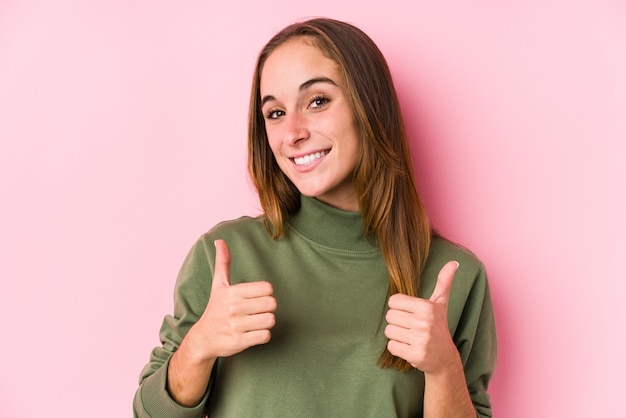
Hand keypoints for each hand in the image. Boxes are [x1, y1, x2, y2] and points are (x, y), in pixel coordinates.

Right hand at [185, 239, 276, 361]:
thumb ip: (223, 263)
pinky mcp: (239, 342)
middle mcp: (234, 308)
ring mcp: (236, 326)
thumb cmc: (215, 309)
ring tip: (254, 322)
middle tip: (256, 311)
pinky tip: (252, 333)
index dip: (265, 293)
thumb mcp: (218, 285)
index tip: (255, 298)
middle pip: (272, 304)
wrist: (203, 338)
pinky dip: (262, 335)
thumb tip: (220, 241)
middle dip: (267, 308)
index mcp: (232, 292)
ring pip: (270, 320)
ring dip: (265, 322)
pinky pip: (265, 336)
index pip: (267, 288)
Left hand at [385, 261, 459, 373]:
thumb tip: (454, 263)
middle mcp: (424, 322)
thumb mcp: (441, 304)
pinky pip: (391, 346)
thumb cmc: (438, 327)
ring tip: (410, 337)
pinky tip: (409, 348)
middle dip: (397, 323)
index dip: (399, 308)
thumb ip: (443, 282)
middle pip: (390, 316)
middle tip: (411, 328)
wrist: (445, 358)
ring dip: (397, 336)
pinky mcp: (415, 355)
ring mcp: (420, 339)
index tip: (410, 314)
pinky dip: (397, 348)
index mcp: (427, 307)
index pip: (393, 301)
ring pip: (389, 331)